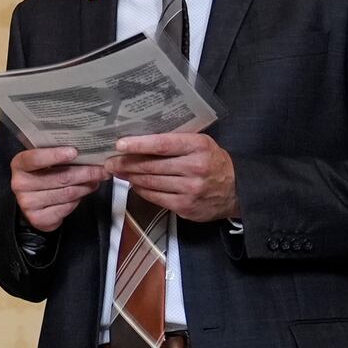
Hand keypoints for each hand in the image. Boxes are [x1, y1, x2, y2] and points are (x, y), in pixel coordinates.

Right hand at [9, 147, 107, 232]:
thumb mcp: (44, 161)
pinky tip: (82, 193)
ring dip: (86, 187)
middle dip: (85, 173)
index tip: (74, 152)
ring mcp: (28, 203)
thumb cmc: (42, 175)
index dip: (55, 155)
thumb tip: (87, 152)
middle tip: (101, 170)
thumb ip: (58, 155)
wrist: (32, 202)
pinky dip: (78, 200)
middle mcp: (20, 184)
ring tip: (96, 180)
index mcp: (19, 165)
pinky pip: (66, 208)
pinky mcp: (38, 218)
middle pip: (60, 177)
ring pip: (67, 193)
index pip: (35, 158)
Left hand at [104, 133, 239, 221]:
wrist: (237, 190)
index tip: (120, 144)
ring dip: (130, 177)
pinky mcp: (185, 207)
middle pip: (151, 165)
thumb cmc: (213, 161)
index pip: (163, 144)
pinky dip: (142, 190)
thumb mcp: (201, 144)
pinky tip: (134, 184)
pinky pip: (155, 198)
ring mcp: (190, 190)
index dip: (139, 144)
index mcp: (198, 147)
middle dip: (126, 163)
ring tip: (117, 171)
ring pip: (150, 182)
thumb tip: (140, 140)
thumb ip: (176, 142)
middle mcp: (194, 168)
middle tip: (109, 161)